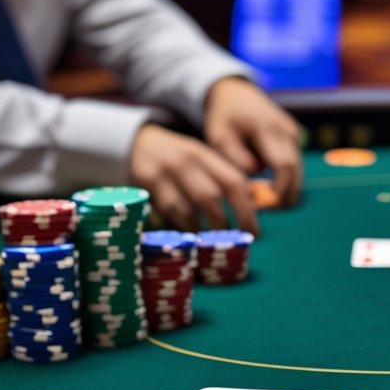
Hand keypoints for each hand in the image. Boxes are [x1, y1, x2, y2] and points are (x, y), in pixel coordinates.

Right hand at [129, 124, 257, 234]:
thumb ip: (221, 180)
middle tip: (231, 244)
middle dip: (223, 225)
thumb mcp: (201, 160)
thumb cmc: (178, 160)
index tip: (254, 232)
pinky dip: (178, 228)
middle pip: (211, 197)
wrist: (136, 143)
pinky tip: (185, 238)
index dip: (246, 210)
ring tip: (207, 246)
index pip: (233, 182)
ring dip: (199, 232)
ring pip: (186, 210)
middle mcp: (187, 163)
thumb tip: (248, 211)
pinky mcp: (145, 187)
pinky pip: (165, 215)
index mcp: (206, 156)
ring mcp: (164, 174)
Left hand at [203, 77, 302, 205]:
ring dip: (286, 189)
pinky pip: (294, 164)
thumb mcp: (219, 137)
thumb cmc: (224, 117)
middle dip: (285, 195)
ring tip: (265, 202)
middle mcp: (287, 130)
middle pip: (296, 172)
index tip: (264, 207)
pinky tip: (267, 186)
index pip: (284, 166)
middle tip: (267, 211)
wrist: (236, 92)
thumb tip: (255, 176)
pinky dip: (285, 178)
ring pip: (298, 171)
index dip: (279, 191)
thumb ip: (235, 158)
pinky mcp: (295, 136)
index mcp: (268, 128)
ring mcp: (294, 133)